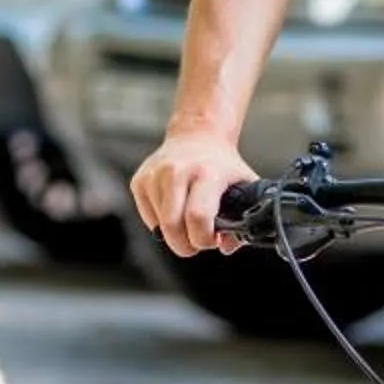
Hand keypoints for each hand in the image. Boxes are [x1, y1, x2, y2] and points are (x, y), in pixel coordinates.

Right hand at [131, 128, 255, 259]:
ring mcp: (154, 175)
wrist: (196, 136)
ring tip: (188, 220)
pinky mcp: (139, 181)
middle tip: (196, 243)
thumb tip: (226, 246)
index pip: (198, 217)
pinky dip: (161, 223)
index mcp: (207, 173)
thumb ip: (243, 218)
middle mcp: (177, 171)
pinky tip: (174, 209)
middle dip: (185, 245)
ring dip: (174, 234)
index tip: (212, 240)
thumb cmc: (222, 166)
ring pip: (159, 226)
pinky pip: (148, 219)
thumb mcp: (244, 186)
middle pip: (172, 226)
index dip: (204, 239)